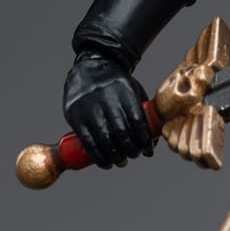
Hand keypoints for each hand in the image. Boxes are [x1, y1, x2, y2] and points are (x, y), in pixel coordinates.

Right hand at [63, 51, 153, 167]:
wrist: (89, 68)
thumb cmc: (116, 84)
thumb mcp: (133, 90)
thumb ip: (143, 112)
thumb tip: (153, 141)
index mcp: (125, 93)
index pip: (137, 122)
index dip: (144, 140)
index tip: (148, 151)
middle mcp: (107, 101)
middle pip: (122, 133)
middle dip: (130, 150)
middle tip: (134, 155)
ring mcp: (90, 110)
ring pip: (105, 139)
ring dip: (115, 156)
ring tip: (120, 162)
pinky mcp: (77, 118)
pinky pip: (88, 141)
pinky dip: (98, 156)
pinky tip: (105, 162)